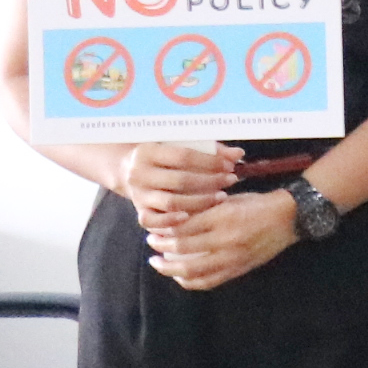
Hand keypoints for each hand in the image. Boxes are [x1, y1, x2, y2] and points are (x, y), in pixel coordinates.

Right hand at [118, 140, 236, 232]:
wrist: (129, 169)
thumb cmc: (164, 155)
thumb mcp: (181, 146)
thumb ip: (209, 149)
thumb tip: (238, 154)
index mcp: (147, 151)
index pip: (183, 156)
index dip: (209, 161)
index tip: (229, 165)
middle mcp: (139, 173)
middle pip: (180, 180)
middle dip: (210, 181)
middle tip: (231, 180)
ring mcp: (138, 195)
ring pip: (171, 203)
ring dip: (200, 202)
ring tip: (221, 197)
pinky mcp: (140, 211)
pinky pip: (154, 222)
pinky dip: (171, 221)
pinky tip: (190, 217)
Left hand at [148, 190, 296, 290]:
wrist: (288, 218)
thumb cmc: (257, 204)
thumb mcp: (229, 199)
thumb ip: (203, 209)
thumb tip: (173, 217)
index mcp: (222, 217)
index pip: (183, 227)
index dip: (164, 231)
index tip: (152, 229)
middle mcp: (225, 239)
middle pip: (182, 249)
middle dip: (161, 248)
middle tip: (151, 244)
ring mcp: (231, 258)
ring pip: (191, 270)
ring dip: (169, 268)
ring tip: (158, 263)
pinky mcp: (237, 270)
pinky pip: (207, 281)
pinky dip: (189, 281)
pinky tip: (179, 275)